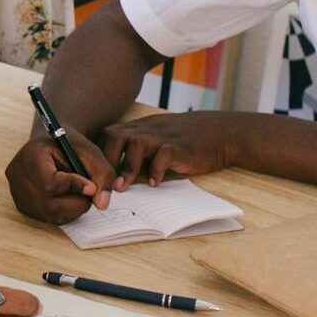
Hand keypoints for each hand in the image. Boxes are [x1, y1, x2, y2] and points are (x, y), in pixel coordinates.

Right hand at [4, 133, 116, 223]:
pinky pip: (46, 217)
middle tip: (90, 193)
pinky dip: (63, 212)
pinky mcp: (22, 205)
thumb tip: (102, 204)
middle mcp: (17, 175)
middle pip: (49, 204)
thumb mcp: (90, 153)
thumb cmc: (71, 147)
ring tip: (80, 194)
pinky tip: (69, 198)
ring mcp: (16, 192)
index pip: (49, 183)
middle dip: (76, 203)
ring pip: (49, 213)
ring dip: (72, 209)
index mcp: (30, 155)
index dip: (73, 187)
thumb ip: (102, 174)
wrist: (52, 145)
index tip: (91, 186)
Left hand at [100, 112, 243, 189]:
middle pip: (115, 135)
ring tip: (122, 187)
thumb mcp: (158, 139)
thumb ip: (139, 152)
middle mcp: (148, 130)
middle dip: (106, 160)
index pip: (108, 134)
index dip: (98, 154)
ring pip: (135, 142)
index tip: (93, 175)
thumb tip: (115, 176)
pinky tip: (155, 183)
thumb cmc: (187, 140)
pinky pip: (164, 154)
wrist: (223, 132)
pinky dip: (157, 169)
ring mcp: (165, 137)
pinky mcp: (181, 147)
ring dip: (126, 166)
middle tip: (103, 184)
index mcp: (140, 128)